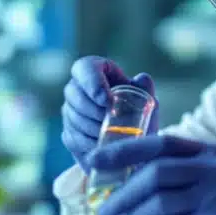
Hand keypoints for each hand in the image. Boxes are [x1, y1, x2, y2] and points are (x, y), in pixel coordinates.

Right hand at [61, 56, 158, 171]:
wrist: (133, 146)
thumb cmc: (139, 116)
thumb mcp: (146, 102)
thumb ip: (145, 89)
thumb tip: (142, 79)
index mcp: (96, 72)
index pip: (84, 67)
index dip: (92, 82)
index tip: (107, 101)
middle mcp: (77, 89)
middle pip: (73, 92)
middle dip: (92, 109)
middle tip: (111, 121)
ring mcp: (70, 112)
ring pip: (72, 116)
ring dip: (91, 127)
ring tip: (111, 135)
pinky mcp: (69, 134)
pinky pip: (73, 137)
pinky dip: (88, 143)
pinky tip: (102, 146)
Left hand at [89, 135, 215, 214]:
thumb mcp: (208, 182)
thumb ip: (175, 175)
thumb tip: (124, 180)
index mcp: (208, 152)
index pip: (158, 144)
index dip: (122, 151)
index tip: (94, 162)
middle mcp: (215, 168)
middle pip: (154, 174)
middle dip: (123, 194)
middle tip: (103, 212)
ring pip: (160, 203)